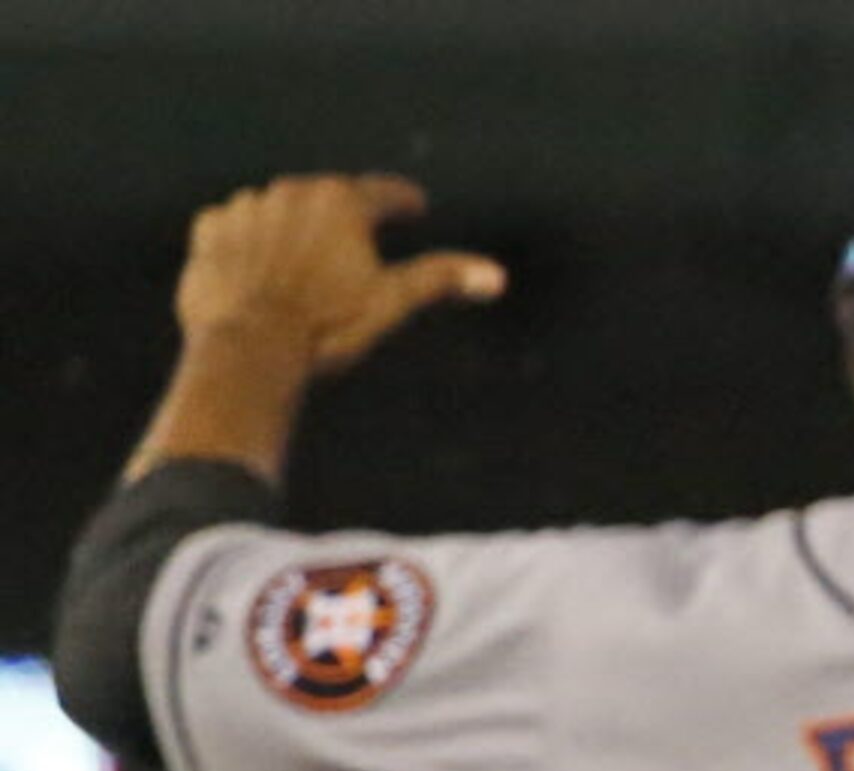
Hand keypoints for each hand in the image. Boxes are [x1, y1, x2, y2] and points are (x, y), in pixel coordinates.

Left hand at [176, 173, 504, 375]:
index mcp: (342, 202)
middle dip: (343, 218)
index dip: (404, 201)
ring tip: (302, 266)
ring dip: (293, 229)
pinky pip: (234, 226)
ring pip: (280, 210)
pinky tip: (257, 269)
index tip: (415, 206)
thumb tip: (495, 275)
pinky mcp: (210, 231)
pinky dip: (248, 241)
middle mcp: (292, 192)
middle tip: (355, 244)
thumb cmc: (326, 326)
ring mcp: (247, 208)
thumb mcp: (393, 302)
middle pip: (327, 198)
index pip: (384, 193)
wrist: (248, 347)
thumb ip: (441, 278)